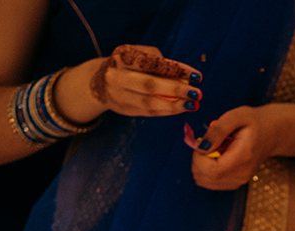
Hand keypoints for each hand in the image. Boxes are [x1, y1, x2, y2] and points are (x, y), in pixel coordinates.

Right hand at [60, 45, 203, 122]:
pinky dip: (166, 111)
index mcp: (122, 57)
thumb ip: (156, 59)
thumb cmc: (125, 65)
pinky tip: (180, 109)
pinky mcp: (124, 110)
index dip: (176, 70)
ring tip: (192, 105)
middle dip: (176, 90)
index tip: (196, 76)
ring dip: (174, 106)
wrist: (98, 82)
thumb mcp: (136, 54)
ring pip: (149, 103)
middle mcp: (117, 77)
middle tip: (197, 93)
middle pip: (150, 85)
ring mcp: (119, 95)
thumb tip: (180, 74)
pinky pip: (148, 112)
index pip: (153, 63)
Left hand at [190, 103, 294, 190]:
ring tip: (213, 150)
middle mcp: (241, 174)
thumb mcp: (235, 116)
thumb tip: (201, 148)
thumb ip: (217, 131)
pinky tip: (216, 158)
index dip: (198, 159)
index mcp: (242, 157)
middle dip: (197, 161)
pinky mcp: (235, 183)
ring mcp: (239, 181)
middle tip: (207, 144)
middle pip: (206, 178)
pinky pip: (210, 183)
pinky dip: (206, 171)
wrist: (271, 134)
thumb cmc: (253, 122)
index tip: (201, 143)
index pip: (211, 171)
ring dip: (201, 166)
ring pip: (206, 182)